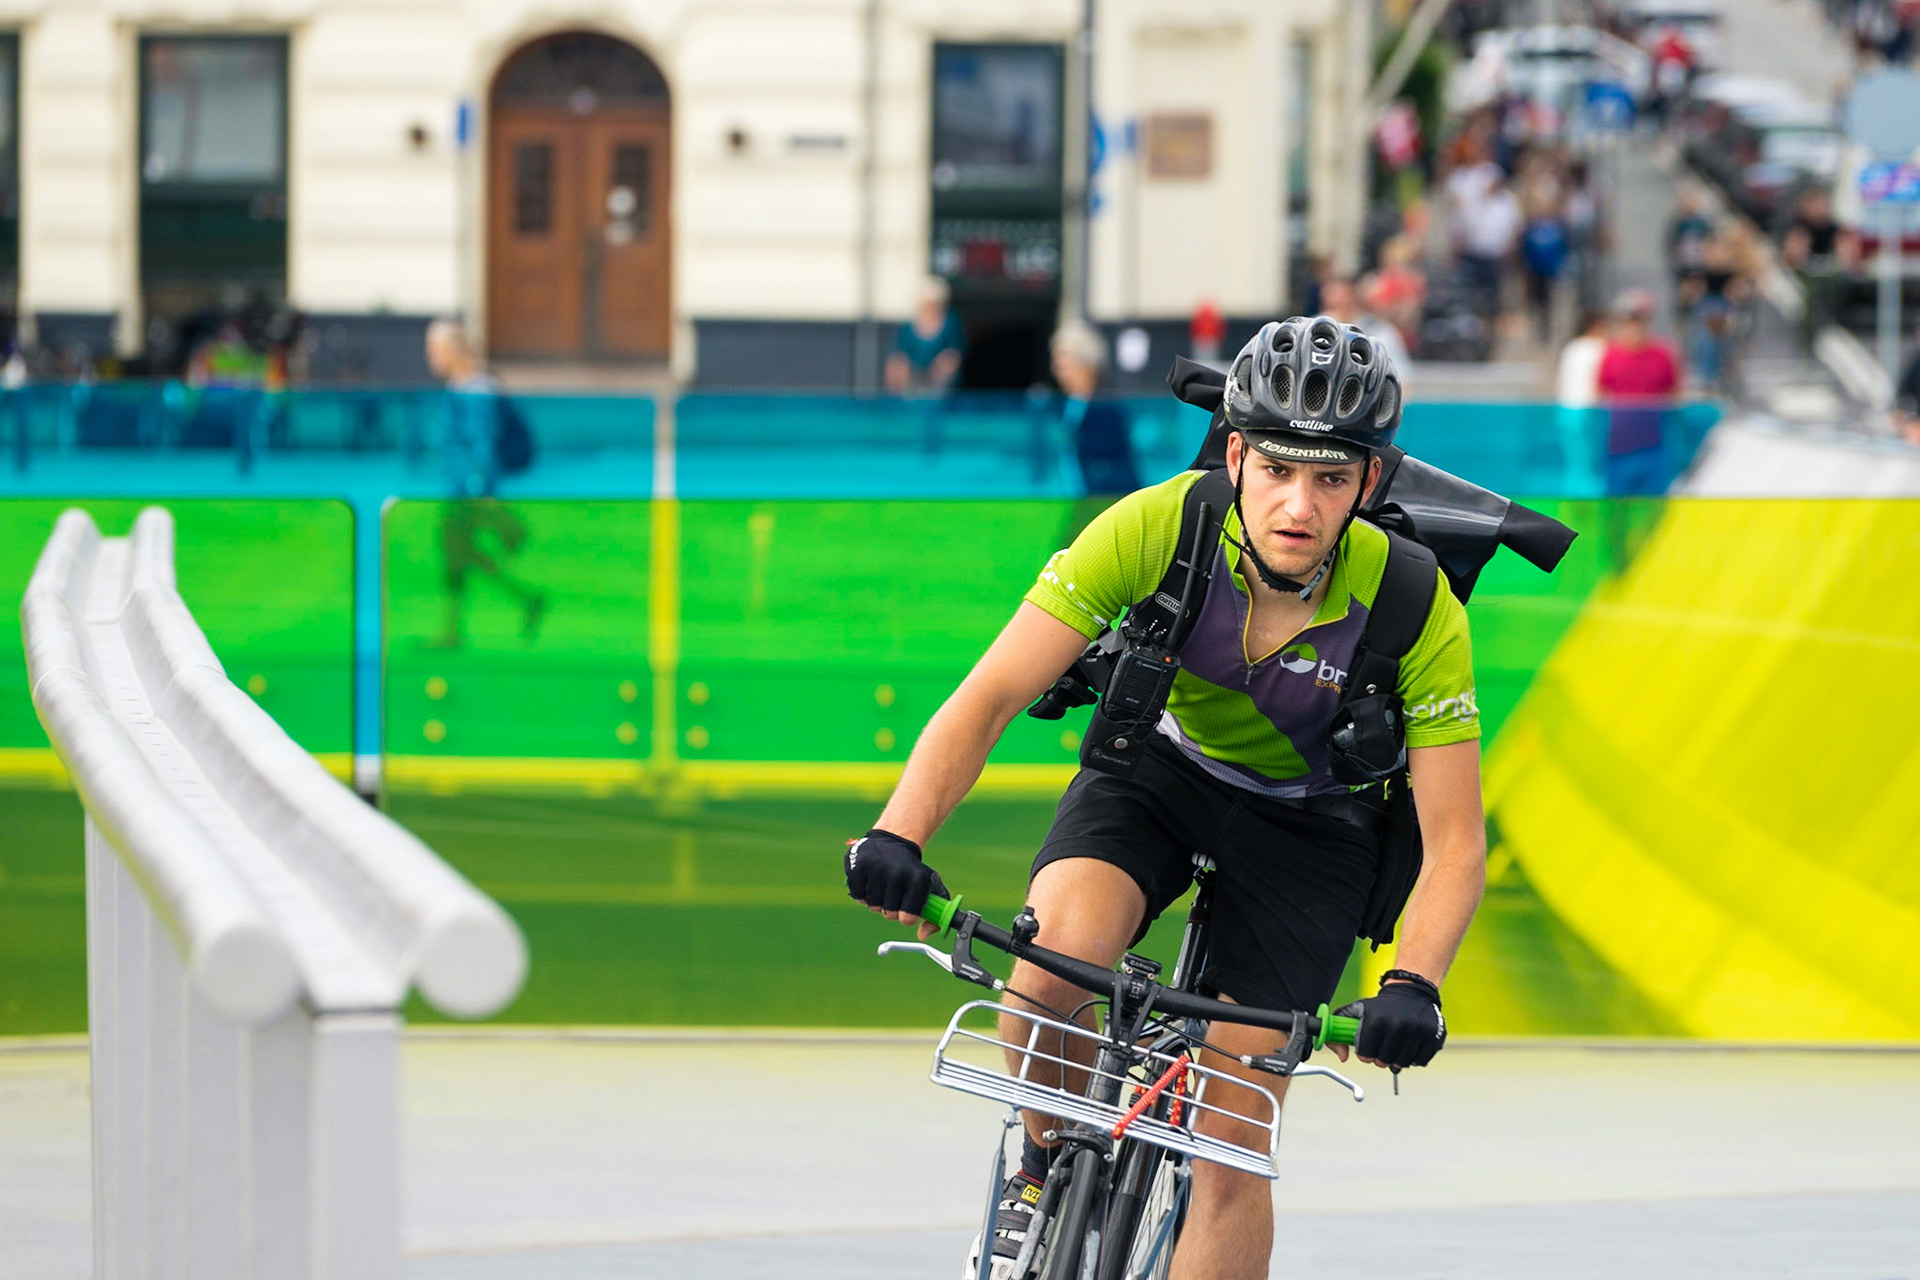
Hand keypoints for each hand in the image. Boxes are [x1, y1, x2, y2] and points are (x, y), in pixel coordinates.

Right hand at [845, 829, 947, 940]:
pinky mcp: (858, 867)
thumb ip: (934, 915)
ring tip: (883, 885)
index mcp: (917, 879)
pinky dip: (863, 894)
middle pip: (889, 914)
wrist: (893, 841)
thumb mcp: (930, 887)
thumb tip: (922, 935)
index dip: (906, 917)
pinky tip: (871, 881)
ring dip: (878, 901)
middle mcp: (896, 873)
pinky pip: (858, 896)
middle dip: (892, 909)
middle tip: (894, 895)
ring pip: (873, 906)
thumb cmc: (913, 870)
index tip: (906, 911)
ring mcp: (875, 870)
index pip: (908, 917)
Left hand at [1329, 980, 1445, 1069]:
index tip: (1368, 1049)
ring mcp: (1417, 1031)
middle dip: (1380, 1057)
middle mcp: (1397, 1025)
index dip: (1365, 1054)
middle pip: (1384, 1062)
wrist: (1410, 991)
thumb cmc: (1380, 1006)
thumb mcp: (1355, 1011)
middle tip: (1382, 1047)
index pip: (1366, 1055)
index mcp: (1375, 1020)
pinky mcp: (1433, 1036)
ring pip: (1402, 1064)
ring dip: (1397, 1059)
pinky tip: (1410, 1045)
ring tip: (1396, 1045)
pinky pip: (1420, 1062)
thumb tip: (1342, 1057)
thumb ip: (1336, 1030)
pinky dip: (1414, 1058)